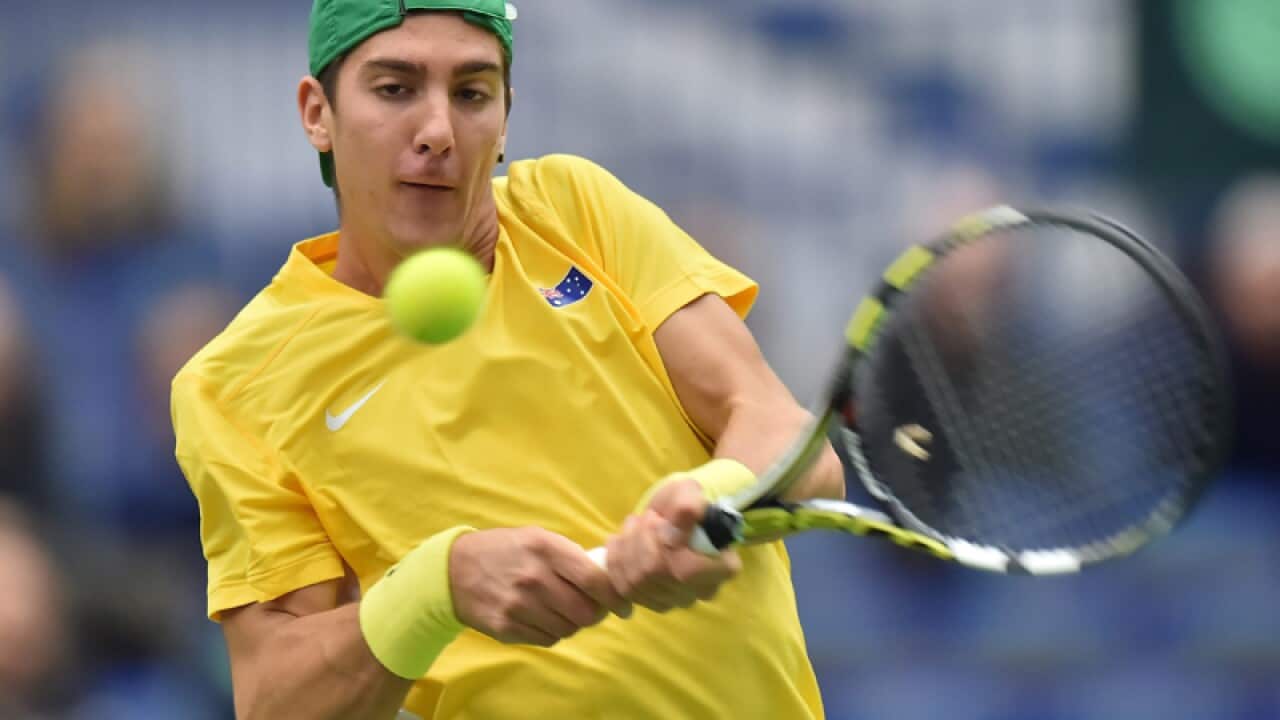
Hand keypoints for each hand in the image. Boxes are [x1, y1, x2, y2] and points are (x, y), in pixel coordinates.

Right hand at [449, 528, 632, 646]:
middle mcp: (533, 577)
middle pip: (585, 612)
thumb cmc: (506, 551)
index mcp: (545, 548)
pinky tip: (542, 617)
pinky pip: (548, 639)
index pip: (594, 579)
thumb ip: (571, 556)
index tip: (624, 606)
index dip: (615, 597)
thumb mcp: (538, 538)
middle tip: (591, 609)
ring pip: (568, 629)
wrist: (454, 570)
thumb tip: (608, 580)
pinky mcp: (507, 628)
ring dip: (573, 623)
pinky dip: (552, 632)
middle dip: (594, 613)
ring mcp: (519, 605)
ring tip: (562, 610)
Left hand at [604, 478, 741, 612]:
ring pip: (638, 580)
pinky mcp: (650, 603)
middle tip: (649, 517)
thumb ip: (688, 505)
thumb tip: (678, 524)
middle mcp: (701, 591)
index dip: (668, 542)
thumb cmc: (683, 504)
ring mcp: (675, 601)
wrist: (669, 517)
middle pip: (658, 571)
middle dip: (644, 536)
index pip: (690, 569)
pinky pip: (623, 587)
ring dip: (629, 544)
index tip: (665, 521)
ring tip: (636, 525)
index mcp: (722, 566)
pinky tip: (621, 541)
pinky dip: (616, 559)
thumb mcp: (689, 492)